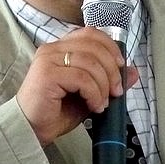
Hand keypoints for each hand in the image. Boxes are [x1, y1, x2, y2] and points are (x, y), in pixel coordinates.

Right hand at [16, 27, 138, 145]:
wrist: (30, 130)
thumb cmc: (55, 111)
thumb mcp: (89, 93)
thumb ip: (108, 80)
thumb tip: (134, 72)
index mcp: (61, 47)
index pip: (90, 33)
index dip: (110, 46)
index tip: (120, 66)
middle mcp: (52, 48)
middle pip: (94, 46)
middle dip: (112, 69)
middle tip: (116, 90)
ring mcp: (48, 60)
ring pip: (90, 62)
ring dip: (103, 84)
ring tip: (103, 103)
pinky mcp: (46, 74)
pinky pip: (81, 78)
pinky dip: (94, 93)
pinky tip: (94, 106)